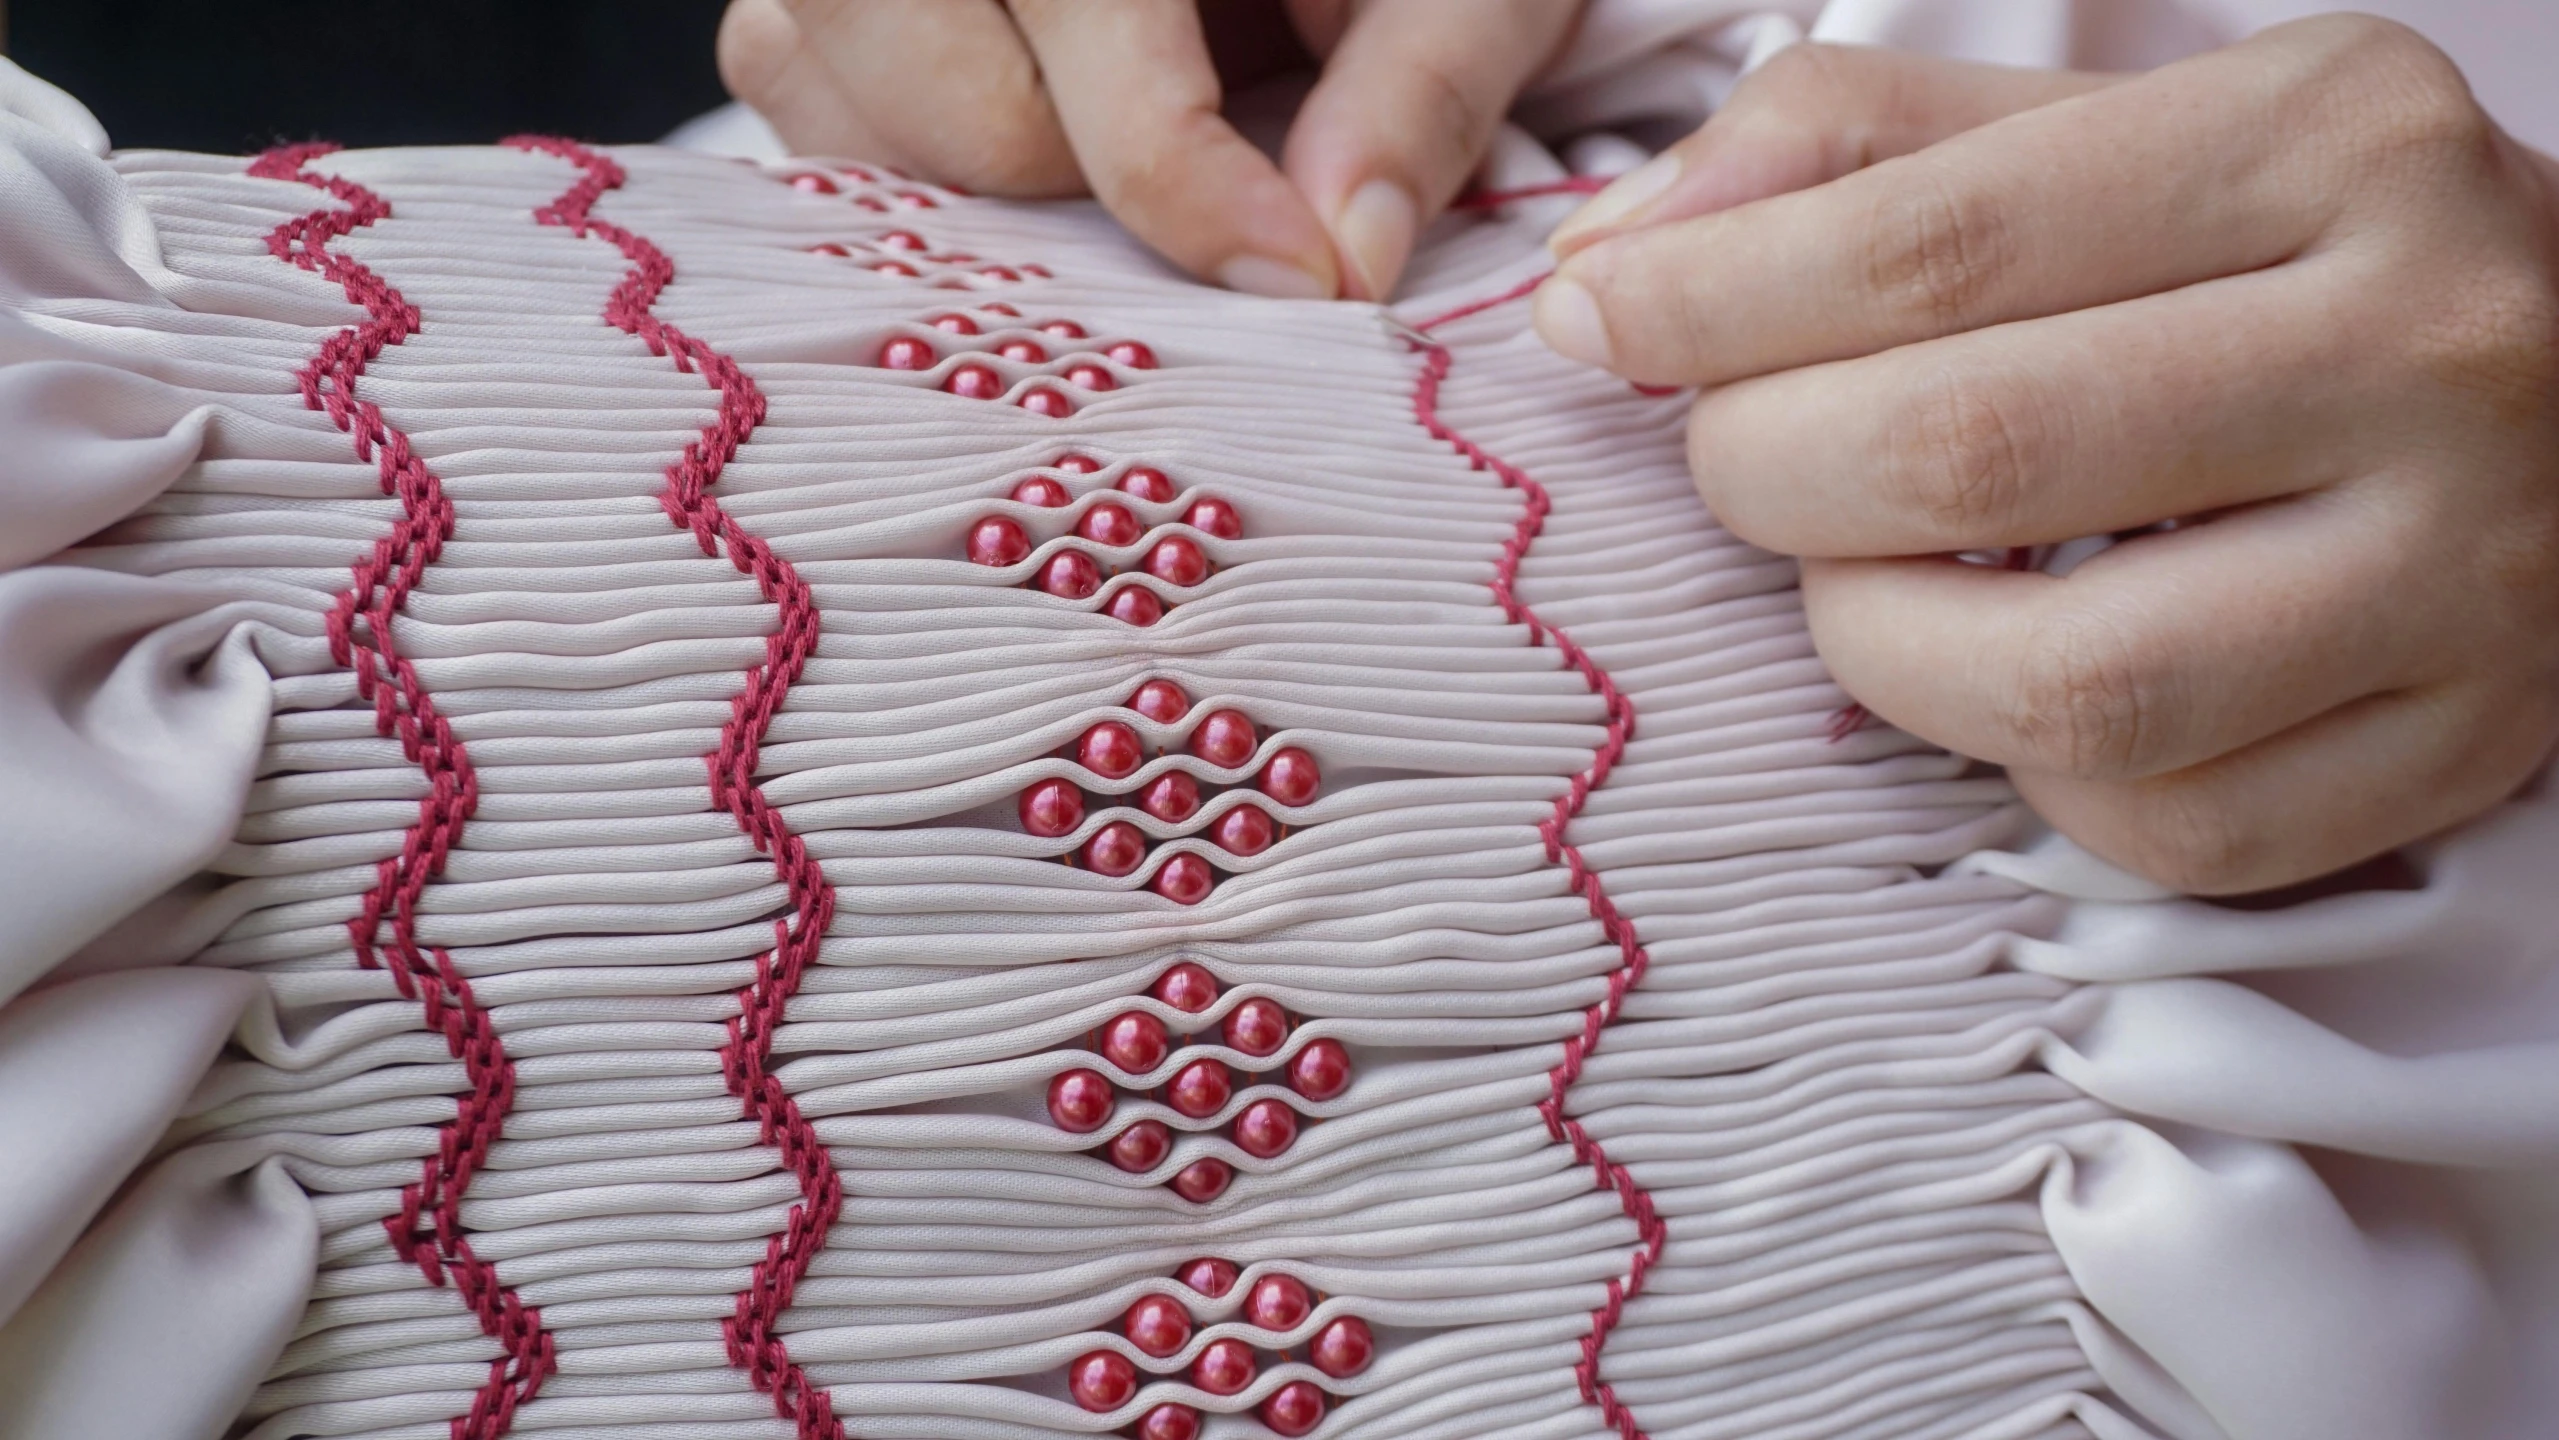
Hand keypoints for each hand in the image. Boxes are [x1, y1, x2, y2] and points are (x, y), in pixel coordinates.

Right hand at [716, 0, 1582, 299]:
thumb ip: (1421, 91)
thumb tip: (1347, 260)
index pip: (1085, 15)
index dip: (1188, 180)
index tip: (1299, 276)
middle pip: (942, 88)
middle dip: (1081, 194)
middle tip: (1201, 196)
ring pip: (832, 98)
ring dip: (982, 191)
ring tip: (1106, 156)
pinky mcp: (809, 0)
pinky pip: (797, 96)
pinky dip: (910, 167)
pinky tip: (1032, 150)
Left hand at [1535, 18, 2558, 893]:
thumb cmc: (2270, 258)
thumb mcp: (2095, 134)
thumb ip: (1845, 154)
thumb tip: (1609, 263)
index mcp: (2326, 141)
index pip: (1934, 245)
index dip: (1710, 302)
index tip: (1599, 321)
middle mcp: (2427, 349)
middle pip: (1971, 457)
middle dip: (1765, 471)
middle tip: (1736, 455)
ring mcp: (2466, 569)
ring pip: (2064, 684)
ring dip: (1875, 643)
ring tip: (1858, 574)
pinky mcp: (2465, 745)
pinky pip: (2166, 823)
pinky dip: (2030, 770)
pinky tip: (2019, 672)